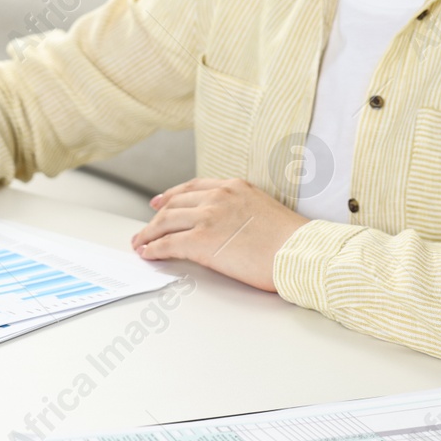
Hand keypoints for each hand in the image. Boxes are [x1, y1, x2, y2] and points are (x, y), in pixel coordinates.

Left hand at [129, 177, 308, 291]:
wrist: (300, 253)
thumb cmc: (290, 240)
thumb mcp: (263, 209)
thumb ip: (240, 210)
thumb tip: (226, 225)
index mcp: (234, 187)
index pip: (193, 187)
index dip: (171, 195)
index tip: (159, 202)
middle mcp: (218, 197)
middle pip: (175, 204)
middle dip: (156, 218)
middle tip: (145, 229)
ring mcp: (208, 217)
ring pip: (166, 222)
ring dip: (149, 233)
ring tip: (140, 244)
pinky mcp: (201, 240)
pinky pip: (168, 243)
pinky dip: (154, 248)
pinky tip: (149, 253)